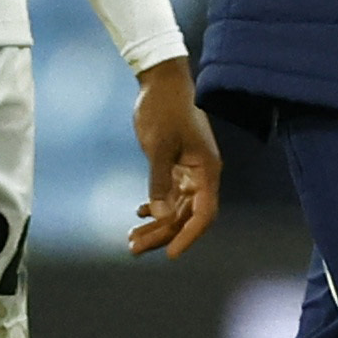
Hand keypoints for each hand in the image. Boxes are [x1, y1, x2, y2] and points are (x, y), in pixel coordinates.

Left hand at [130, 58, 222, 258]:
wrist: (162, 83)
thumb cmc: (164, 110)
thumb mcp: (159, 146)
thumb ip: (160, 180)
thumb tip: (161, 215)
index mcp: (206, 170)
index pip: (204, 213)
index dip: (189, 236)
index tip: (170, 254)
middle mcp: (202, 175)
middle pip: (186, 216)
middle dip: (162, 235)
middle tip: (134, 248)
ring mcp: (190, 171)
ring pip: (176, 209)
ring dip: (155, 225)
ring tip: (131, 241)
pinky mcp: (177, 166)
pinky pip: (170, 195)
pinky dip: (155, 207)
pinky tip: (140, 213)